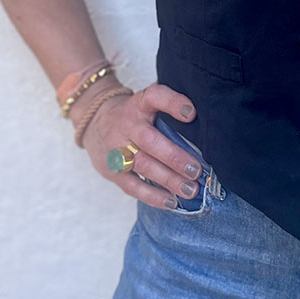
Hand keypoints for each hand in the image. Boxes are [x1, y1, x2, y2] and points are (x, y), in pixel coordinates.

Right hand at [78, 81, 203, 209]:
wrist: (93, 121)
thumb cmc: (133, 114)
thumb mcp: (146, 102)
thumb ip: (169, 109)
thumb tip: (206, 126)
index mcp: (139, 104)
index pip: (155, 97)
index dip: (173, 103)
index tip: (192, 113)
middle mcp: (127, 124)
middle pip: (149, 140)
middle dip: (174, 157)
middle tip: (196, 170)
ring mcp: (117, 148)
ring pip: (143, 165)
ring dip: (168, 180)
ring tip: (190, 190)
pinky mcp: (112, 170)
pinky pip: (132, 185)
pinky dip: (152, 196)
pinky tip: (172, 201)